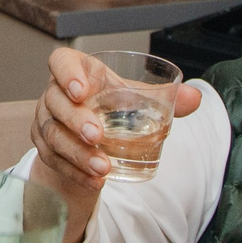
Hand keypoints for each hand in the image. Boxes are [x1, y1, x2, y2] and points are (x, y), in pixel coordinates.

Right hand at [28, 46, 204, 242]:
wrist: (89, 138)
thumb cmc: (109, 108)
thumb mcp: (134, 99)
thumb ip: (163, 98)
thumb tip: (196, 98)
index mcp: (76, 72)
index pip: (60, 61)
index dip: (67, 73)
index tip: (82, 90)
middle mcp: (55, 94)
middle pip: (56, 102)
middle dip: (76, 121)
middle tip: (98, 135)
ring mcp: (45, 122)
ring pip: (53, 136)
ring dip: (78, 154)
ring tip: (103, 167)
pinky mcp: (46, 149)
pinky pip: (56, 162)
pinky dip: (76, 173)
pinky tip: (96, 180)